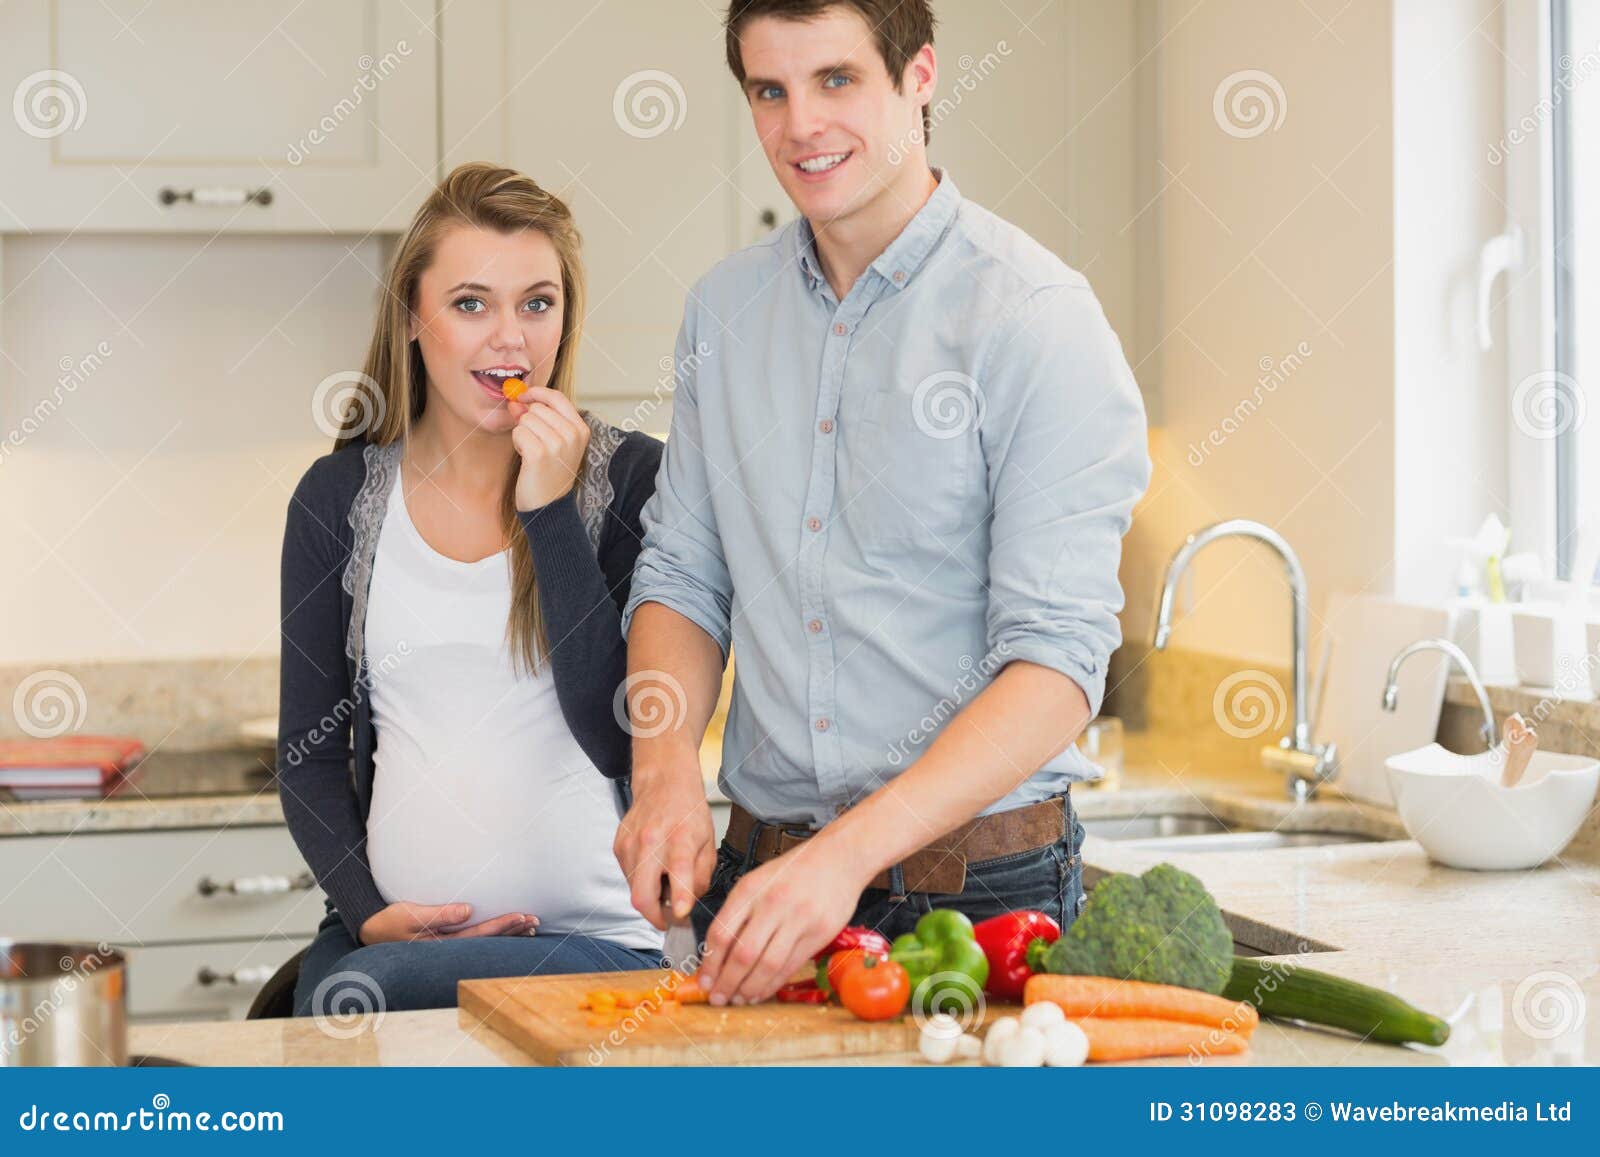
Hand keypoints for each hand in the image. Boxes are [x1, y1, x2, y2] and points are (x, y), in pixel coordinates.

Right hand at [358, 901, 538, 944]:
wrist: (369, 932)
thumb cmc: (388, 922)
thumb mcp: (410, 915)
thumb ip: (439, 914)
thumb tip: (468, 911)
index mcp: (442, 944)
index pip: (480, 935)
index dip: (503, 926)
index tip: (522, 916)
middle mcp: (449, 949)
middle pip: (488, 941)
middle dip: (513, 931)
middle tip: (536, 921)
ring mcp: (448, 948)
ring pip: (484, 941)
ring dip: (508, 934)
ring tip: (530, 927)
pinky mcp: (445, 942)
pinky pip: (476, 939)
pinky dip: (494, 934)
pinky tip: (508, 931)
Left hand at [507, 388, 588, 510]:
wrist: (549, 505)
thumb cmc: (550, 473)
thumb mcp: (554, 442)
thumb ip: (537, 418)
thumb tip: (516, 401)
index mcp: (581, 429)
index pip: (557, 397)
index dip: (537, 393)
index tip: (523, 396)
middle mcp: (572, 434)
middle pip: (537, 408)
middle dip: (528, 421)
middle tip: (535, 442)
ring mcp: (557, 444)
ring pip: (525, 419)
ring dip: (522, 433)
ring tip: (532, 452)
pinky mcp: (539, 453)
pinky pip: (518, 432)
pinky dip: (518, 443)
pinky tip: (526, 457)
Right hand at [613, 756, 715, 928]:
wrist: (663, 783)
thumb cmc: (689, 813)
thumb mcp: (709, 843)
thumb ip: (701, 878)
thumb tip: (687, 907)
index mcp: (680, 838)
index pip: (679, 870)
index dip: (680, 897)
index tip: (679, 915)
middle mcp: (652, 841)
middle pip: (642, 895)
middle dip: (654, 917)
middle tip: (667, 919)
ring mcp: (631, 844)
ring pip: (633, 890)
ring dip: (649, 896)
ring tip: (664, 881)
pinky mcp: (618, 847)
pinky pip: (628, 877)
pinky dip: (641, 881)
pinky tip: (653, 867)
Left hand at [697, 836, 867, 1004]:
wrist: (838, 858)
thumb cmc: (794, 871)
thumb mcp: (758, 881)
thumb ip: (738, 913)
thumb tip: (716, 954)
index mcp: (751, 888)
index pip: (722, 932)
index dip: (709, 963)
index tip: (703, 980)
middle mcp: (773, 903)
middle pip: (743, 954)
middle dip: (726, 982)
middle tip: (717, 998)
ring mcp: (798, 919)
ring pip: (768, 965)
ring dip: (749, 988)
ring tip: (738, 998)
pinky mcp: (819, 934)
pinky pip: (790, 966)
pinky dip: (772, 984)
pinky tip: (761, 991)